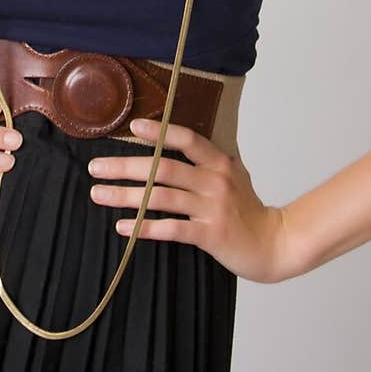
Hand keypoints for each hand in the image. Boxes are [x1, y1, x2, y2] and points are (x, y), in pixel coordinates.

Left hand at [87, 118, 290, 282]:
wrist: (275, 244)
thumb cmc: (248, 210)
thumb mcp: (234, 176)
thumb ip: (207, 160)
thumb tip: (174, 142)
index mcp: (220, 163)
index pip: (188, 140)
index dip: (160, 132)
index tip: (132, 127)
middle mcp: (216, 181)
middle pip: (163, 169)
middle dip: (125, 167)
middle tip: (95, 167)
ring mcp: (213, 209)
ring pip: (161, 198)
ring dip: (126, 196)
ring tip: (99, 194)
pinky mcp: (211, 235)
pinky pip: (171, 229)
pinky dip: (145, 227)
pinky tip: (123, 227)